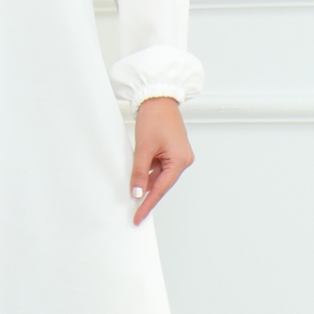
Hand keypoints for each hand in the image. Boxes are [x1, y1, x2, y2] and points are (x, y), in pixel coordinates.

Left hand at [130, 97, 193, 225]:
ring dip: (145, 182)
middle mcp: (182, 159)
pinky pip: (158, 166)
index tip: (138, 217)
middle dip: (147, 194)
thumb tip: (137, 192)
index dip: (148, 204)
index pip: (161, 189)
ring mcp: (177, 154)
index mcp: (180, 160)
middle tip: (133, 210)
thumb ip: (140, 172)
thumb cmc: (155, 117)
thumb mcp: (144, 147)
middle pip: (161, 183)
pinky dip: (147, 171)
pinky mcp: (170, 149)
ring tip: (131, 193)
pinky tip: (137, 177)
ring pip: (158, 175)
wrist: (157, 97)